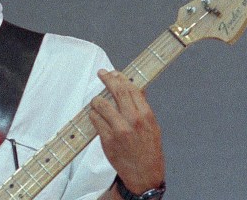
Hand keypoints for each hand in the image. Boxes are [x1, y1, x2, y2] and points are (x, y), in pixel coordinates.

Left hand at [89, 70, 165, 194]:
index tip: (114, 72)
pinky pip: (95, 120)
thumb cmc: (148, 149)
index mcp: (146, 115)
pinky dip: (93, 115)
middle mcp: (133, 120)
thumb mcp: (152, 126)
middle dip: (107, 79)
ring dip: (96, 100)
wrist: (144, 174)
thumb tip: (137, 88)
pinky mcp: (107, 140)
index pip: (131, 88)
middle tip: (101, 73)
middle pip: (117, 91)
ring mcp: (119, 130)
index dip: (121, 78)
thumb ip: (143, 107)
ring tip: (96, 101)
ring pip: (101, 104)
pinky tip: (95, 116)